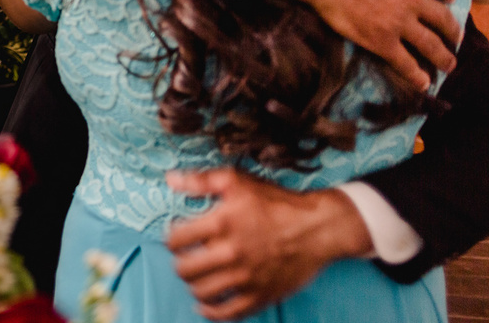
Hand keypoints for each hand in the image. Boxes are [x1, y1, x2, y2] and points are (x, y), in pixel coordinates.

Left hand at [166, 169, 370, 319]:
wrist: (318, 228)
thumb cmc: (276, 202)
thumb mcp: (237, 181)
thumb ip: (200, 181)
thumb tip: (170, 180)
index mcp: (220, 224)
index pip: (175, 240)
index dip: (172, 238)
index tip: (178, 237)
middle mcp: (230, 254)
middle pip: (184, 269)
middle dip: (180, 262)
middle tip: (186, 257)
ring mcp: (246, 279)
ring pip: (201, 291)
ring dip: (193, 284)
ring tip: (197, 275)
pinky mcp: (261, 296)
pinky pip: (227, 312)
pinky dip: (211, 311)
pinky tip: (205, 303)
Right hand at [284, 0, 458, 89]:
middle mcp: (416, 1)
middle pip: (442, 19)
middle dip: (451, 30)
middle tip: (454, 38)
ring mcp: (400, 24)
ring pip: (429, 44)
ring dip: (442, 56)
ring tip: (449, 65)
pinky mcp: (381, 41)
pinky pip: (404, 61)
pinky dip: (415, 74)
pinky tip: (424, 83)